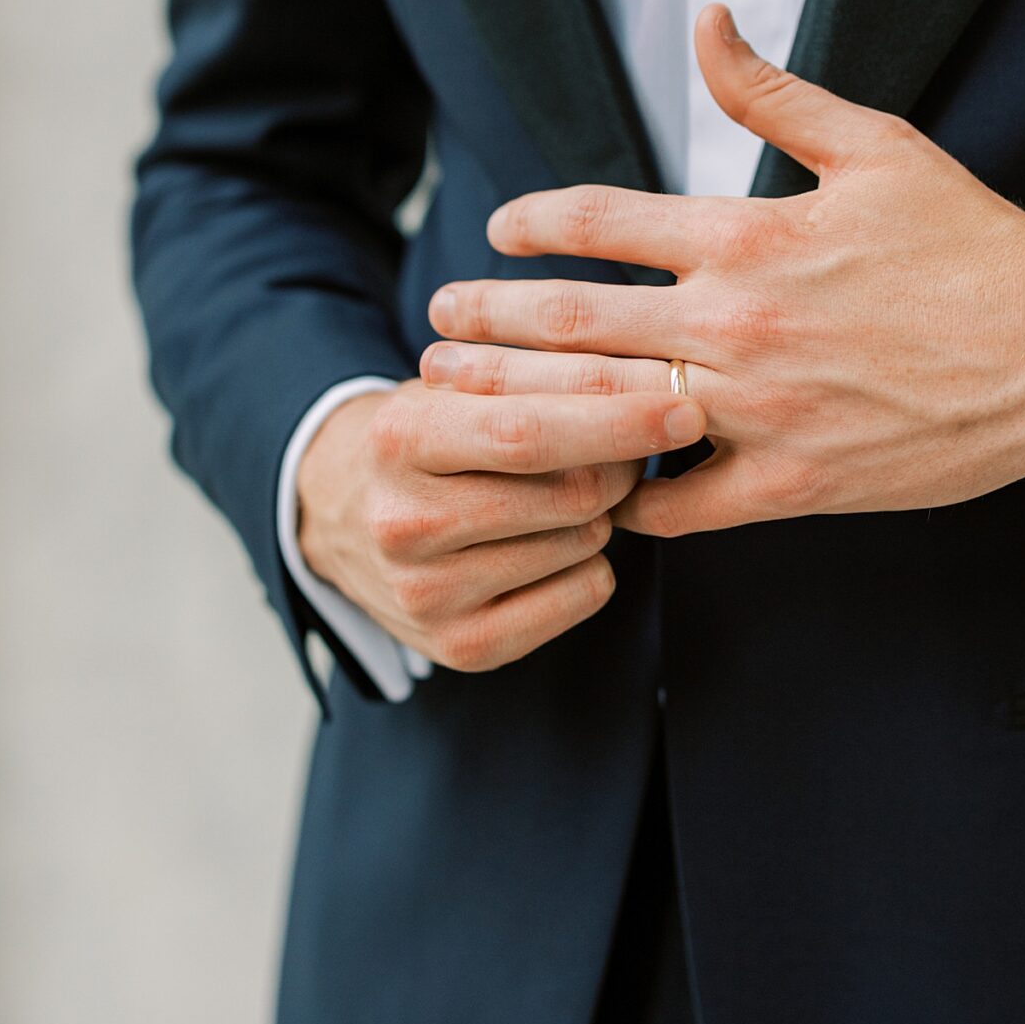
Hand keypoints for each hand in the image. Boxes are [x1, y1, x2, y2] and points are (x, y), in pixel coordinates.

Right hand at [294, 378, 704, 669]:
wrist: (339, 513)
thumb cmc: (425, 435)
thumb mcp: (454, 385)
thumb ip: (535, 375)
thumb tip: (652, 376)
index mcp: (401, 439)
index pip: (527, 430)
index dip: (617, 417)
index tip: (685, 405)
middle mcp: (405, 524)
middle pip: (568, 494)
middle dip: (622, 462)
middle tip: (630, 442)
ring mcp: (428, 595)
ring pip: (583, 543)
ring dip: (603, 511)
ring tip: (566, 491)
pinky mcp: (459, 648)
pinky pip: (583, 595)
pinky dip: (593, 564)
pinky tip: (554, 542)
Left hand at [423, 6, 1024, 539]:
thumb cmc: (970, 243)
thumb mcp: (875, 145)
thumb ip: (771, 92)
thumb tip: (707, 21)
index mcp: (748, 237)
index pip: (598, 222)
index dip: (530, 223)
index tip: (496, 228)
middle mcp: (738, 326)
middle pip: (571, 322)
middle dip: (488, 320)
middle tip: (438, 320)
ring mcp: (759, 413)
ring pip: (604, 413)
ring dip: (524, 408)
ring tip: (468, 403)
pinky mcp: (792, 486)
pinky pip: (679, 505)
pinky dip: (627, 498)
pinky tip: (590, 489)